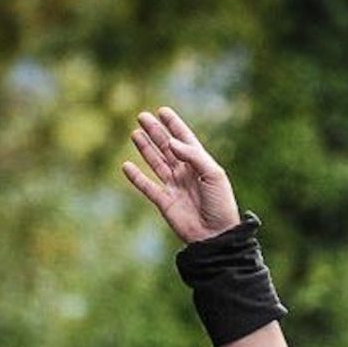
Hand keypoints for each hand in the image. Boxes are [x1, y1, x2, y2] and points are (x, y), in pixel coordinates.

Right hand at [120, 107, 241, 242]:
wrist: (216, 235)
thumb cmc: (221, 205)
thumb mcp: (213, 175)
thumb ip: (193, 156)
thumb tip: (171, 142)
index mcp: (201, 165)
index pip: (185, 140)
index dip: (174, 125)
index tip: (163, 111)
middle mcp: (186, 174)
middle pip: (167, 148)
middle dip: (156, 132)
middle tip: (142, 116)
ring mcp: (174, 187)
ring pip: (156, 163)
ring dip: (146, 148)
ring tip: (135, 133)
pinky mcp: (164, 202)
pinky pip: (147, 186)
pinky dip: (136, 176)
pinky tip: (126, 165)